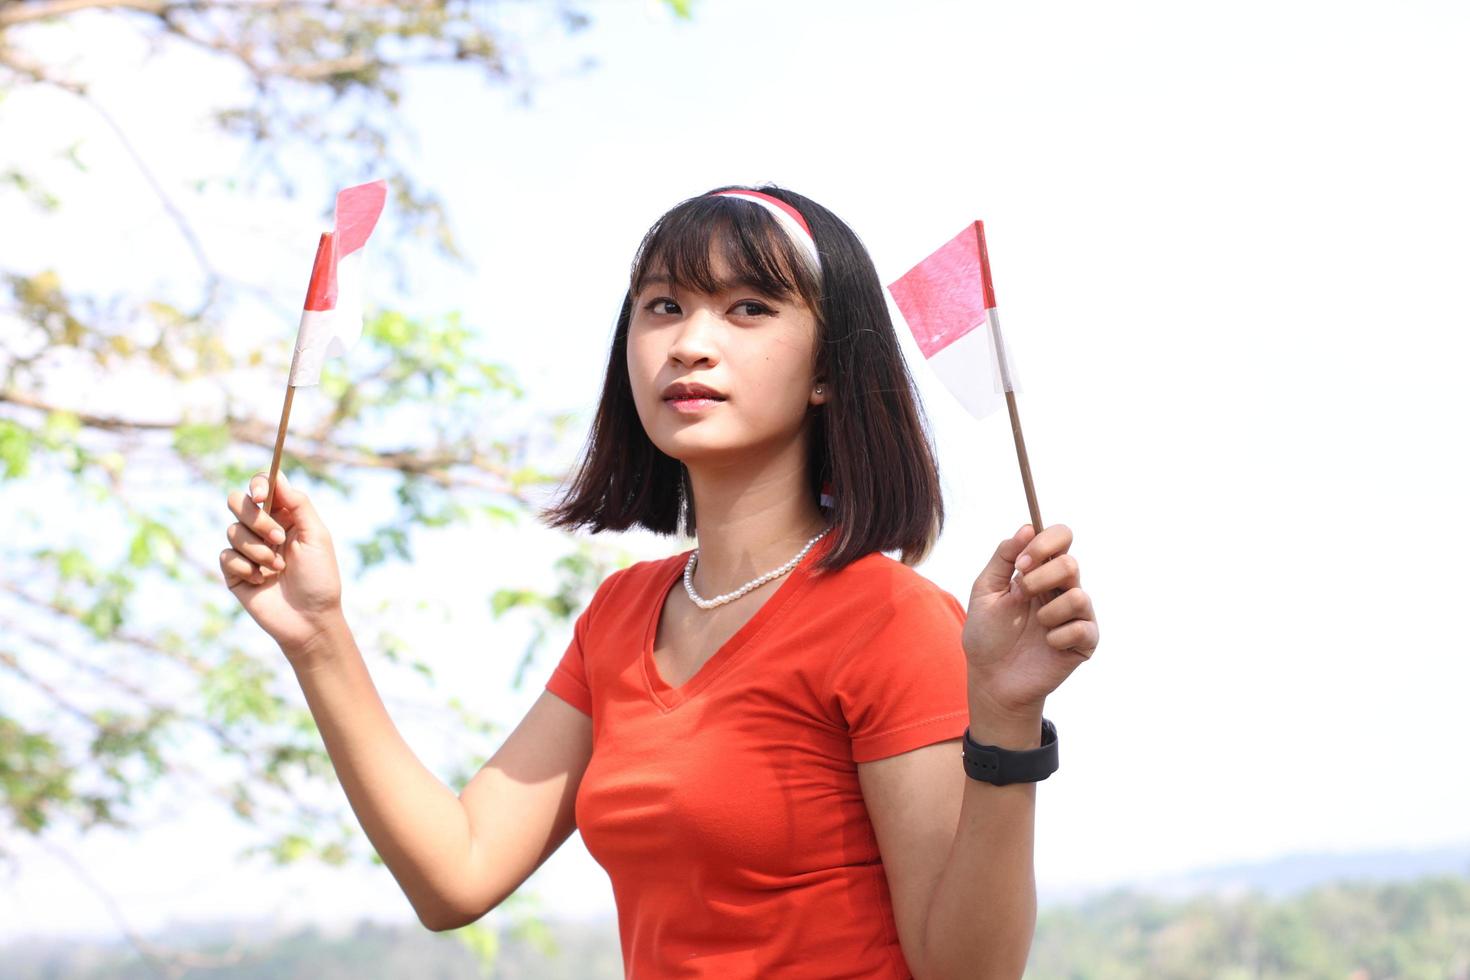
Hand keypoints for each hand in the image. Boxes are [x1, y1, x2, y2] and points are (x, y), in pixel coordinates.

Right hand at [219, 470, 343, 657]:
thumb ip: (298, 504)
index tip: (261, 495)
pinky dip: (245, 567)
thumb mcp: (317, 536)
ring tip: (277, 568)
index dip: (258, 485)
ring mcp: (247, 550)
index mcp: (285, 516)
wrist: (309, 619)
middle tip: (279, 539)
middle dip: (256, 519)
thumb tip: (277, 476)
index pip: (262, 487)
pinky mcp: (234, 571)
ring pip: (233, 530)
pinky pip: (225, 556)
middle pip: (238, 502)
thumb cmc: (320, 578)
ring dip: (257, 549)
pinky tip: (261, 581)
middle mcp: (263, 529)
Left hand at [962, 523, 1098, 716]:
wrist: (991, 679)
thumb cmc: (987, 635)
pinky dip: (1058, 637)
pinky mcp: (1085, 642)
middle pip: (1070, 563)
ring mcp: (1076, 615)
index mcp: (1040, 571)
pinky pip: (1083, 628)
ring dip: (1048, 611)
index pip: (1061, 537)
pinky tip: (1046, 645)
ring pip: (1079, 596)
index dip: (1046, 542)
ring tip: (1036, 626)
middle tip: (1021, 594)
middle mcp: (1062, 588)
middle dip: (1041, 578)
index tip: (1023, 561)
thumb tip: (1027, 527)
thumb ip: (1003, 558)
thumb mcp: (985, 591)